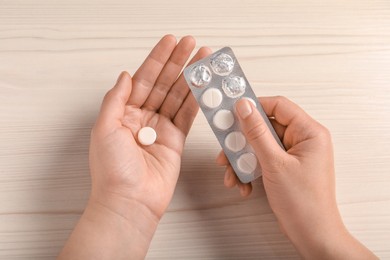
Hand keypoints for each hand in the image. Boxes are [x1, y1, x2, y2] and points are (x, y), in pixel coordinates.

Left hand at [59, 35, 210, 259]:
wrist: (130, 201)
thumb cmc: (112, 169)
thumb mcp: (105, 128)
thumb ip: (116, 99)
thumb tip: (126, 75)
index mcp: (123, 113)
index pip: (143, 79)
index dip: (157, 59)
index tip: (170, 42)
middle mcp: (142, 118)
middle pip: (163, 84)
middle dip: (177, 63)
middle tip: (192, 44)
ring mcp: (160, 129)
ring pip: (178, 97)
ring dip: (191, 78)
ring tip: (204, 59)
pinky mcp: (176, 141)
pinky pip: (187, 116)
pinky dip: (196, 100)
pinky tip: (203, 85)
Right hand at [216, 97, 376, 258]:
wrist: (311, 235)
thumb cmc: (303, 202)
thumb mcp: (274, 163)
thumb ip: (257, 132)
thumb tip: (244, 106)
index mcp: (309, 132)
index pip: (278, 106)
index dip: (254, 106)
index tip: (232, 111)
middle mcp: (302, 140)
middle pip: (265, 127)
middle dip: (242, 142)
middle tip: (225, 149)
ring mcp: (293, 154)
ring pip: (260, 145)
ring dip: (243, 159)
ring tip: (231, 174)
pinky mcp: (285, 167)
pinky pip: (262, 160)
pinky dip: (250, 170)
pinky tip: (243, 185)